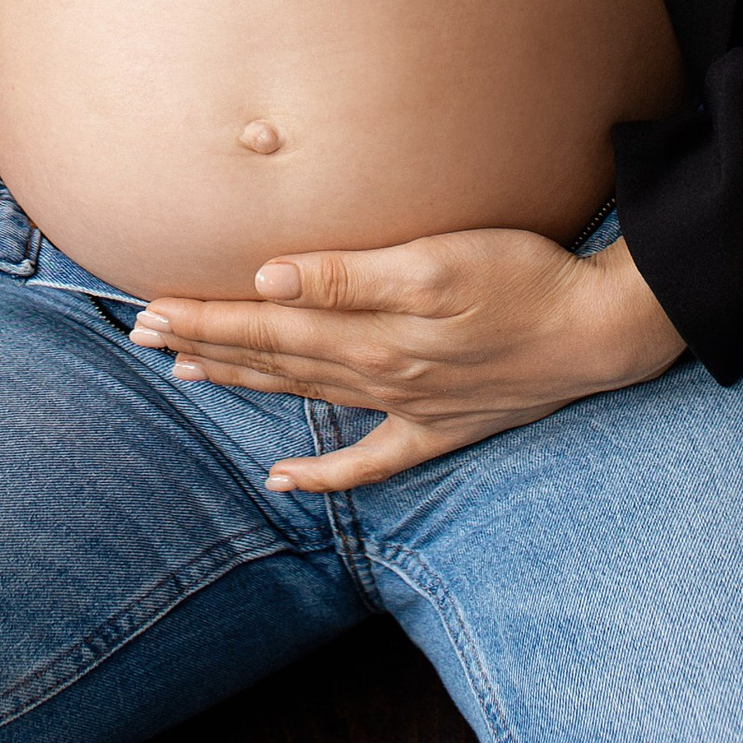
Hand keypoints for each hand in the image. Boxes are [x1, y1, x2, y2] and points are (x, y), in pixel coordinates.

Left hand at [130, 228, 685, 492]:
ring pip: (307, 396)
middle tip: (143, 334)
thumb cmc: (523, 276)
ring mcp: (408, 407)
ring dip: (245, 384)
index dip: (207, 315)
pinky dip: (322, 475)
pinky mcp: (440, 426)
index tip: (150, 307)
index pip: (268, 322)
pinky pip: (368, 461)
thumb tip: (273, 275)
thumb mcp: (438, 262)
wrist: (600, 333)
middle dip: (207, 344)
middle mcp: (379, 375)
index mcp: (372, 330)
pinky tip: (284, 481)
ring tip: (187, 373)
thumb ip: (353, 273)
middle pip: (275, 358)